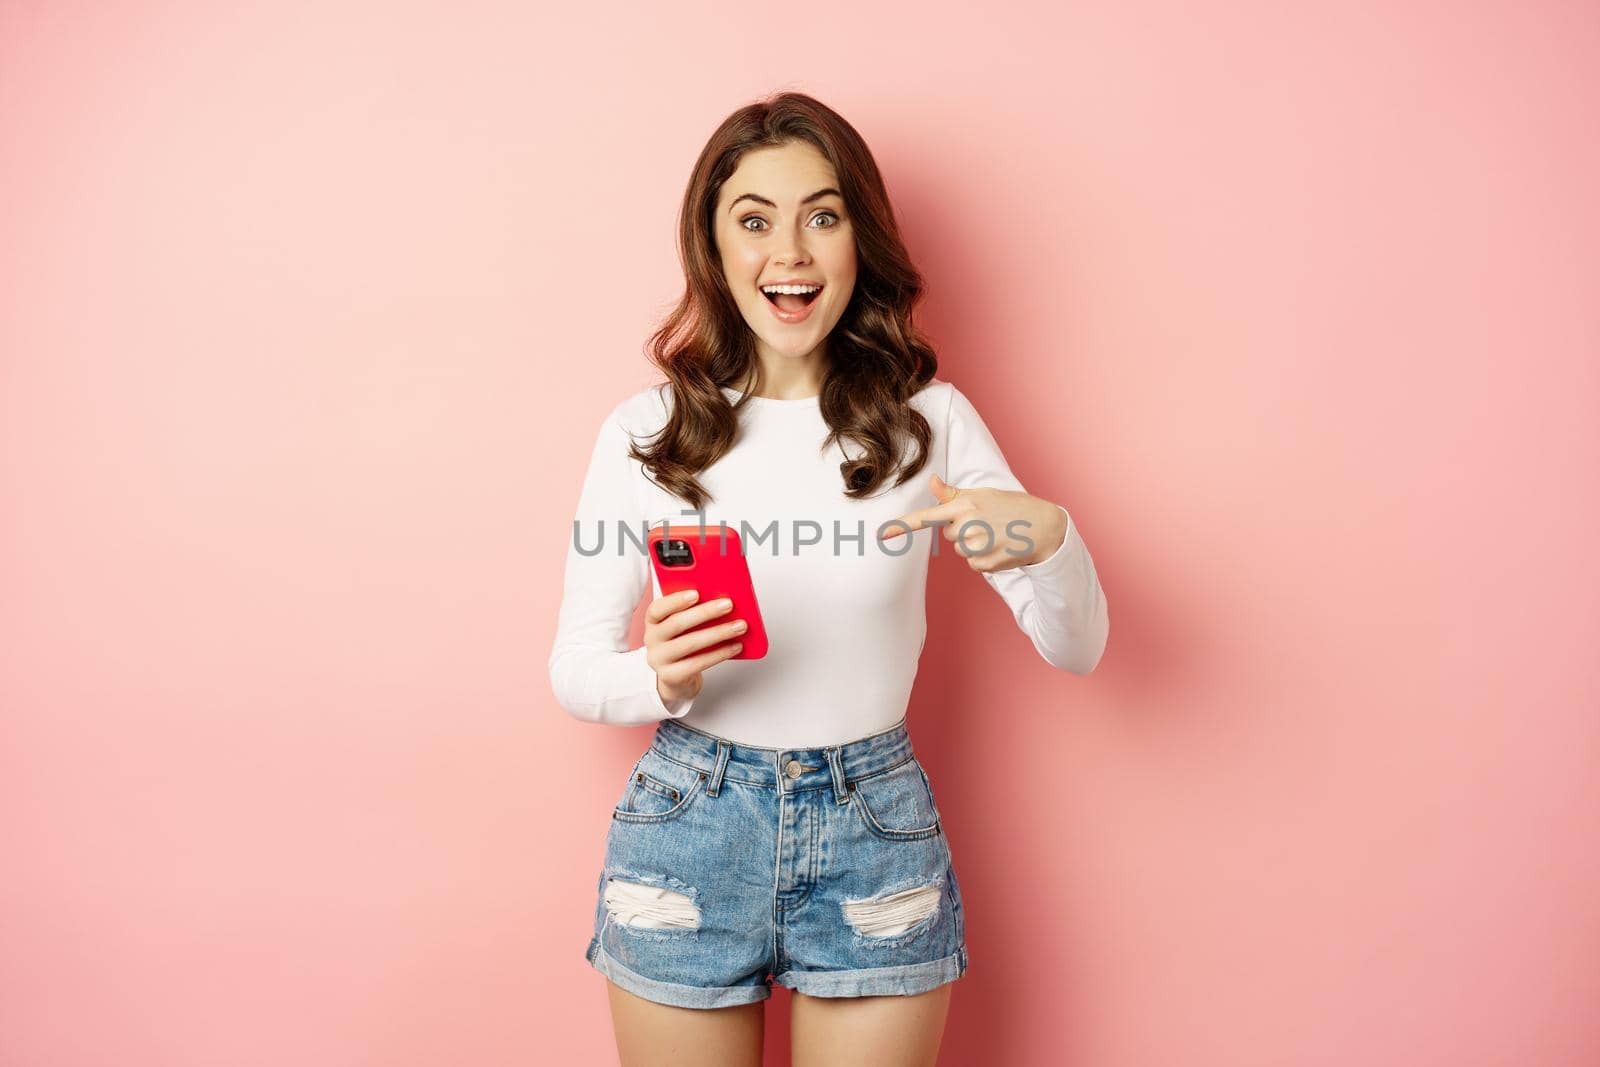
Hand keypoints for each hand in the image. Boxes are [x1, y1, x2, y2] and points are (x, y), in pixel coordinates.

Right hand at [644, 590, 745, 705]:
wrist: (675, 678)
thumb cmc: (682, 643)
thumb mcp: (683, 626)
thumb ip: (694, 612)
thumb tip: (720, 600)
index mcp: (653, 621)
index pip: (656, 609)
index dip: (675, 600)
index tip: (696, 593)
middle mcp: (652, 640)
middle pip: (677, 624)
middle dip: (705, 612)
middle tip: (728, 604)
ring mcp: (659, 660)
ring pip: (690, 643)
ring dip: (718, 633)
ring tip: (739, 626)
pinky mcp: (672, 677)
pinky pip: (698, 663)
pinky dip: (719, 653)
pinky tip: (735, 646)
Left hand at [878, 473, 1066, 571]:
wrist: (1045, 528)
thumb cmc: (1011, 507)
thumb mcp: (983, 495)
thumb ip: (953, 495)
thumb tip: (931, 481)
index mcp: (964, 506)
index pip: (926, 518)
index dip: (902, 526)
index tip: (881, 534)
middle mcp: (968, 526)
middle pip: (949, 536)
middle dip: (965, 531)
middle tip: (988, 524)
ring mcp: (978, 547)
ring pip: (961, 551)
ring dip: (975, 545)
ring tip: (997, 535)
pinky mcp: (986, 564)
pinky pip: (973, 564)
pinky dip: (984, 559)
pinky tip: (1000, 548)